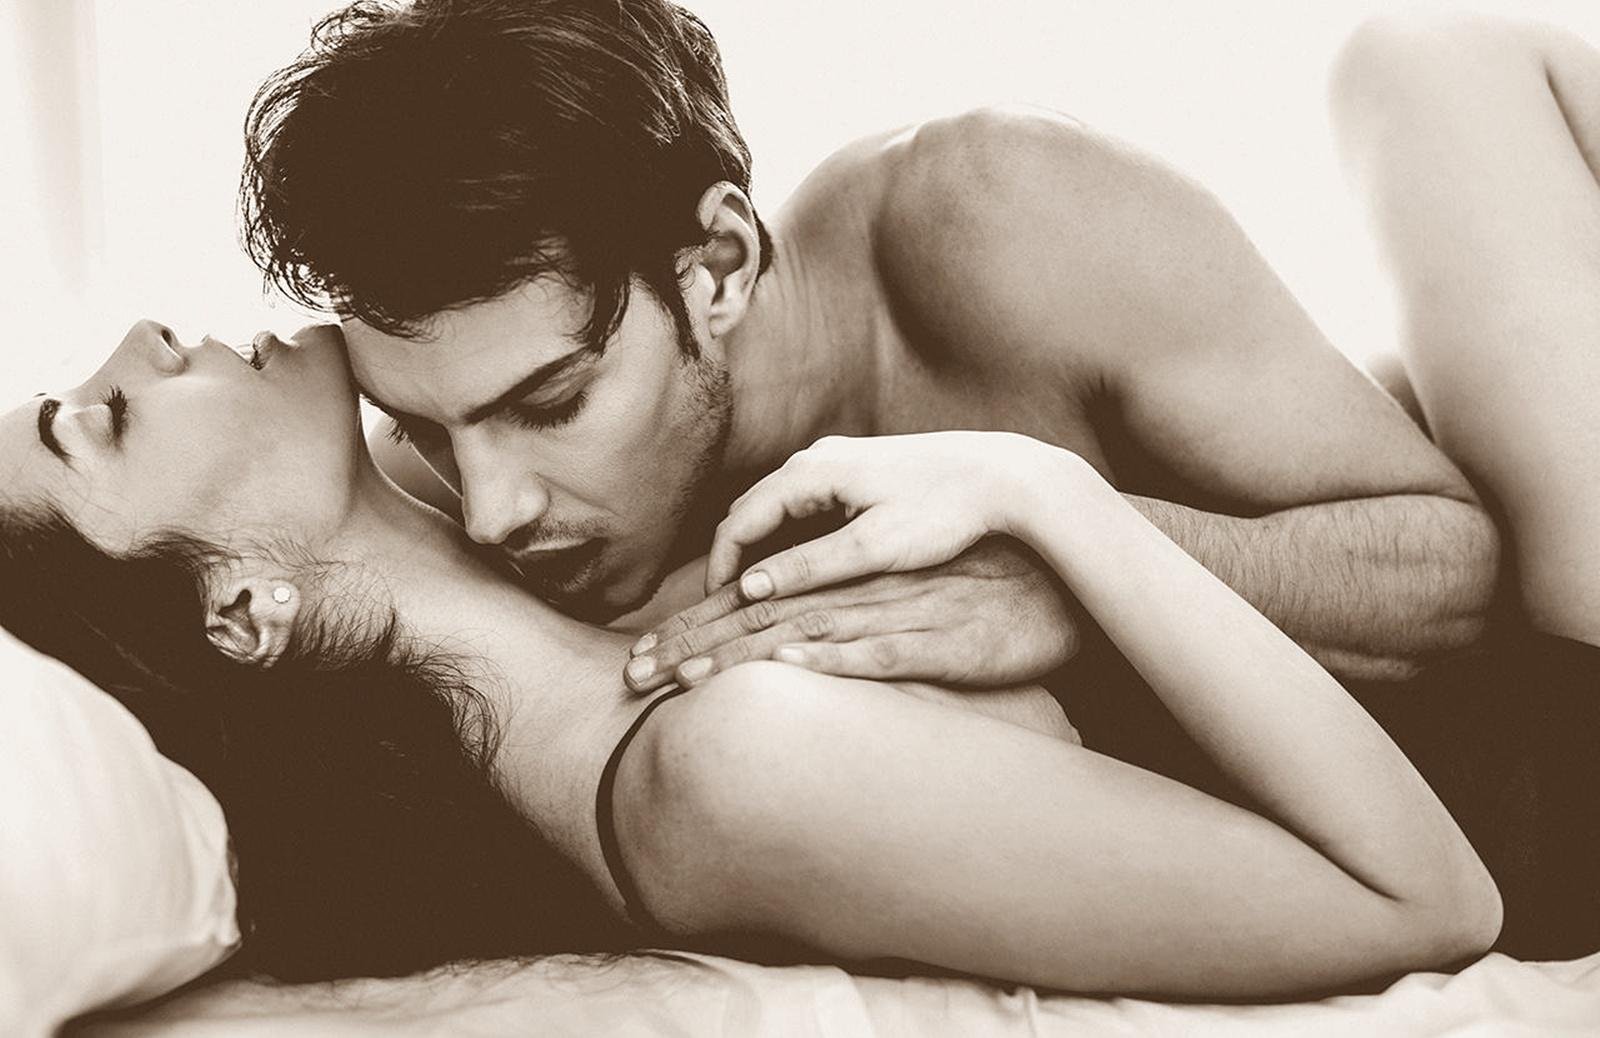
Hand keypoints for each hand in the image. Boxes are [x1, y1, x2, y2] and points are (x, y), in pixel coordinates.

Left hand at [624, 537, 1085, 689]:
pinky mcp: (941, 641)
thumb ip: (845, 622)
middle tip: (632, 675)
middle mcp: (860, 591)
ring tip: (684, 677)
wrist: (1058, 587)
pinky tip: (790, 668)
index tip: (641, 657)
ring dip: (742, 654)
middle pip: (760, 616)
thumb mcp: (901, 601)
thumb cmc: (976, 596)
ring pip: (806, 633)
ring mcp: (899, 615)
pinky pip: (880, 653)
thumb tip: (786, 650)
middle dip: (693, 643)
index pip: (754, 600)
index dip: (694, 626)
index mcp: (845, 580)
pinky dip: (833, 659)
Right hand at [703, 431, 1059, 596]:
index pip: (737, 522)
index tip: (713, 612)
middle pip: (749, 512)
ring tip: (750, 595)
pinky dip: (786, 537)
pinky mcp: (859, 470)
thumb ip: (809, 566)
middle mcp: (816, 459)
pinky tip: (795, 569)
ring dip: (757, 549)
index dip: (718, 570)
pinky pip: (803, 505)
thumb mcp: (873, 547)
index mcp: (811, 473)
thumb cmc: (943, 511)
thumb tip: (749, 587)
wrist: (1003, 474)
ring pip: (775, 509)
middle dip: (729, 559)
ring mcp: (837, 460)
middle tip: (720, 610)